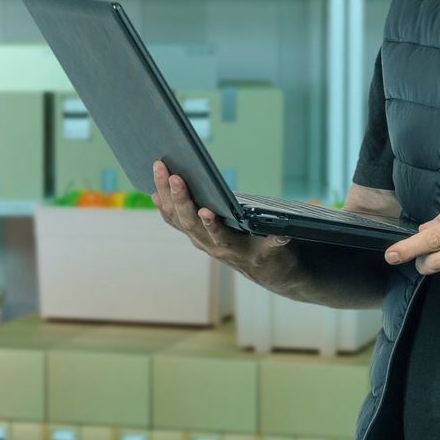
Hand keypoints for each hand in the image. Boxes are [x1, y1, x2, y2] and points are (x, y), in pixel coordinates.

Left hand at [150, 160, 290, 277]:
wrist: (264, 270)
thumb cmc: (274, 255)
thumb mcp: (281, 250)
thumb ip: (278, 241)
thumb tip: (284, 235)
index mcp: (233, 249)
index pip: (219, 237)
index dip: (211, 225)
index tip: (205, 210)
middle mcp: (211, 246)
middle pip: (190, 223)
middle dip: (181, 198)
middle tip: (174, 175)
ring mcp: (199, 240)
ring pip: (177, 218)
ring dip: (165, 194)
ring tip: (159, 169)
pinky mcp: (194, 234)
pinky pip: (174, 220)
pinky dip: (163, 205)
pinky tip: (155, 190)